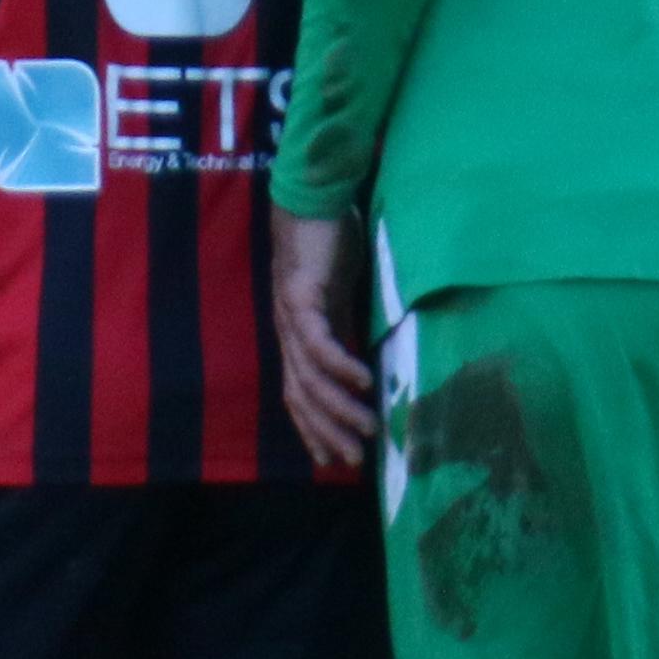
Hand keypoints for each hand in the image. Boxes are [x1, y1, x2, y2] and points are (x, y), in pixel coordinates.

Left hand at [273, 210, 379, 470]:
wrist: (313, 197)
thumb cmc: (330, 245)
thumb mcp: (343, 299)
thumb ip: (348, 330)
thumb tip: (369, 365)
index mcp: (298, 336)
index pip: (300, 394)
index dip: (313, 428)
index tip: (334, 460)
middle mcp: (289, 333)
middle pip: (302, 395)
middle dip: (327, 432)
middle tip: (353, 461)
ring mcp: (292, 316)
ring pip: (310, 376)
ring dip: (338, 407)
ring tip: (367, 429)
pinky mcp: (302, 296)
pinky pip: (319, 340)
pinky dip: (339, 365)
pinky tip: (362, 383)